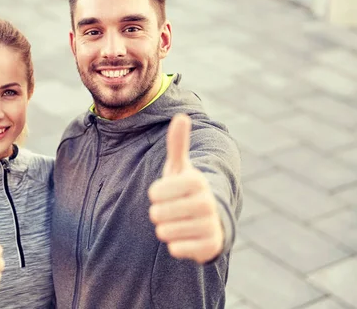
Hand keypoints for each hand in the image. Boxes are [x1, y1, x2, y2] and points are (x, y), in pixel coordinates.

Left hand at [148, 114, 223, 263]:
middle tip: (174, 209)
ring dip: (167, 229)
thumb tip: (181, 116)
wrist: (211, 221)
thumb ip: (177, 144)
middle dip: (159, 213)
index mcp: (196, 180)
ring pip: (163, 232)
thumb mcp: (181, 167)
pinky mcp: (209, 247)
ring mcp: (209, 226)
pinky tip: (188, 237)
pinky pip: (174, 249)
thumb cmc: (186, 190)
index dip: (156, 194)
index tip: (169, 192)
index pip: (154, 192)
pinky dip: (176, 245)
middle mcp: (206, 202)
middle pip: (156, 213)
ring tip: (180, 222)